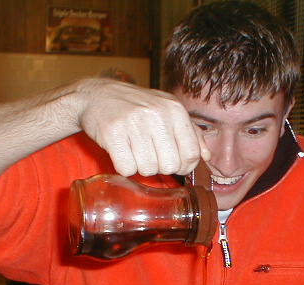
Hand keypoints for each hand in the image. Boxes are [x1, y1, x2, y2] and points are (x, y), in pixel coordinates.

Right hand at [74, 79, 210, 176]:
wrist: (97, 96)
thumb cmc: (137, 106)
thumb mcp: (168, 111)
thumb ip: (191, 133)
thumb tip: (207, 157)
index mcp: (174, 110)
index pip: (191, 154)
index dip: (184, 166)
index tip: (174, 163)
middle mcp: (156, 115)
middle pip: (171, 165)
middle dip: (161, 167)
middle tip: (150, 155)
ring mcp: (134, 124)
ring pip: (148, 169)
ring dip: (141, 166)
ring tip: (134, 150)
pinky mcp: (112, 134)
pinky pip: (127, 169)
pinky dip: (124, 167)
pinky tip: (122, 152)